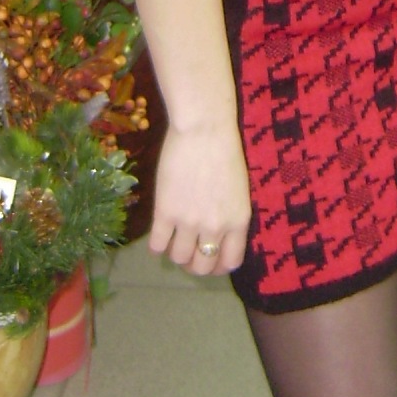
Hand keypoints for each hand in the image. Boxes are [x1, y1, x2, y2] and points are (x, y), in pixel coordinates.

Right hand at [148, 120, 251, 276]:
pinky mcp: (166, 212)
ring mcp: (189, 222)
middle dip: (194, 264)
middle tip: (188, 251)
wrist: (204, 128)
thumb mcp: (239, 190)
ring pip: (178, 258)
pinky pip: (157, 245)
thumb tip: (218, 235)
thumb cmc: (225, 150)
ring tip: (173, 239)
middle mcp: (216, 227)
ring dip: (175, 252)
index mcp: (239, 221)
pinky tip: (159, 233)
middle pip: (202, 267)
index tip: (209, 258)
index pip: (230, 262)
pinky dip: (157, 245)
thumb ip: (230, 216)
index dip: (217, 265)